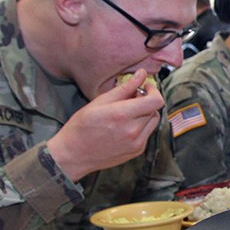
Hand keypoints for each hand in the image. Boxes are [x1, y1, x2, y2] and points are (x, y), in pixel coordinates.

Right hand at [46, 69, 164, 181]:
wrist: (73, 155)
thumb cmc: (81, 126)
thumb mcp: (99, 102)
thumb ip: (124, 88)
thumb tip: (141, 74)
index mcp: (123, 115)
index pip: (156, 101)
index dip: (153, 91)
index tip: (145, 87)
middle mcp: (133, 131)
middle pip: (154, 109)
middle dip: (146, 101)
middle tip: (130, 99)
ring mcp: (137, 143)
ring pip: (153, 121)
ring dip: (145, 113)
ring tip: (127, 113)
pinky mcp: (137, 151)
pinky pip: (147, 133)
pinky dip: (141, 126)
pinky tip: (124, 126)